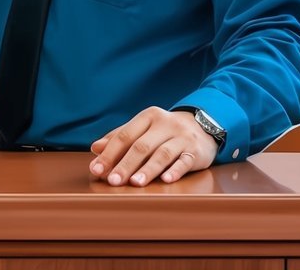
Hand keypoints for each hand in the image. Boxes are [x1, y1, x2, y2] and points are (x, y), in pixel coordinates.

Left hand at [88, 106, 217, 185]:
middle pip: (141, 146)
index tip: (96, 169)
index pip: (124, 136)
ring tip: (135, 183)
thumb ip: (120, 138)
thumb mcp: (143, 129)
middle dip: (125, 165)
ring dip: (148, 169)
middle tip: (113, 181)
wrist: (203, 125)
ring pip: (162, 154)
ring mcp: (182, 138)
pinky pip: (185, 161)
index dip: (109, 153)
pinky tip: (166, 180)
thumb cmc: (164, 131)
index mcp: (147, 117)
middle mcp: (165, 124)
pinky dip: (175, 171)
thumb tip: (95, 148)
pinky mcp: (196, 151)